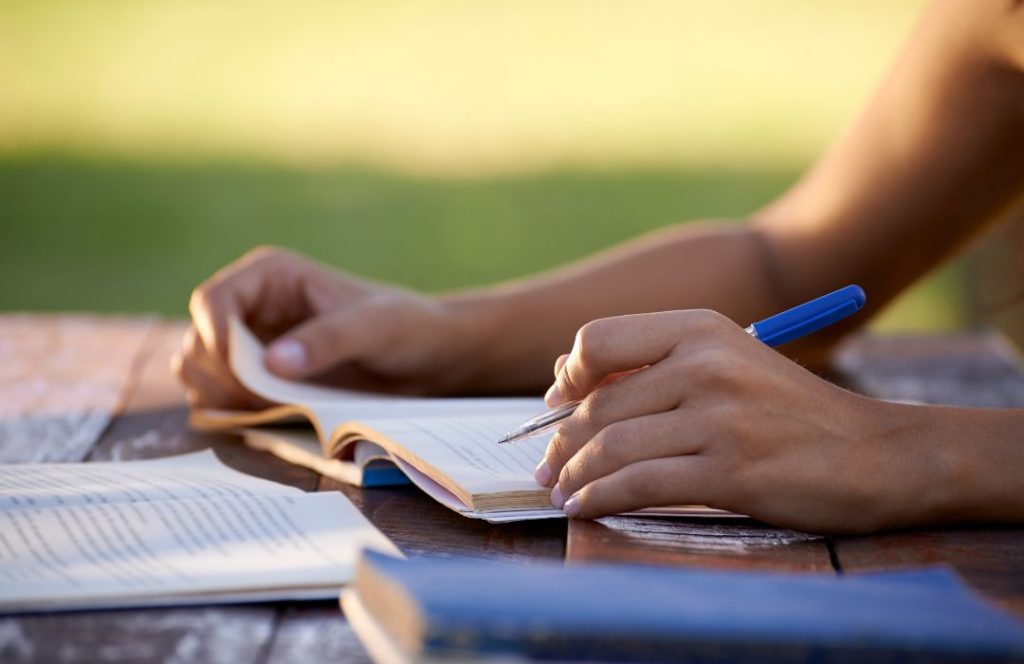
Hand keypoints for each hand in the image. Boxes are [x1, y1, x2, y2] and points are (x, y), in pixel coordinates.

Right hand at [172, 246, 475, 408]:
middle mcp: (252, 308)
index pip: (213, 301)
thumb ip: (328, 341)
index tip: (243, 373)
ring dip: (220, 399)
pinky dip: (232, 414)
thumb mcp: (375, 328)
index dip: (214, 337)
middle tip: (261, 402)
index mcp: (270, 276)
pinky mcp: (260, 380)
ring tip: (267, 411)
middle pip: (199, 343)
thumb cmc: (406, 328)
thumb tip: (272, 363)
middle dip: (220, 377)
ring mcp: (251, 346)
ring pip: (201, 374)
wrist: (426, 358)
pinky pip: (222, 399)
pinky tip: (267, 420)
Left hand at [535, 309, 931, 533]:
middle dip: (562, 442)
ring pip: (612, 447)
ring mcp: (719, 418)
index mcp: (700, 329)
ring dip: (575, 476)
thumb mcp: (727, 362)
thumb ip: (653, 364)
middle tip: (548, 465)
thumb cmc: (789, 411)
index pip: (598, 340)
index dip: (568, 377)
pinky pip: (639, 486)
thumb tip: (563, 379)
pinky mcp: (731, 471)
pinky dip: (600, 499)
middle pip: (599, 404)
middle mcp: (706, 364)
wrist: (875, 453)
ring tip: (561, 491)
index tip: (557, 406)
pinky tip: (585, 508)